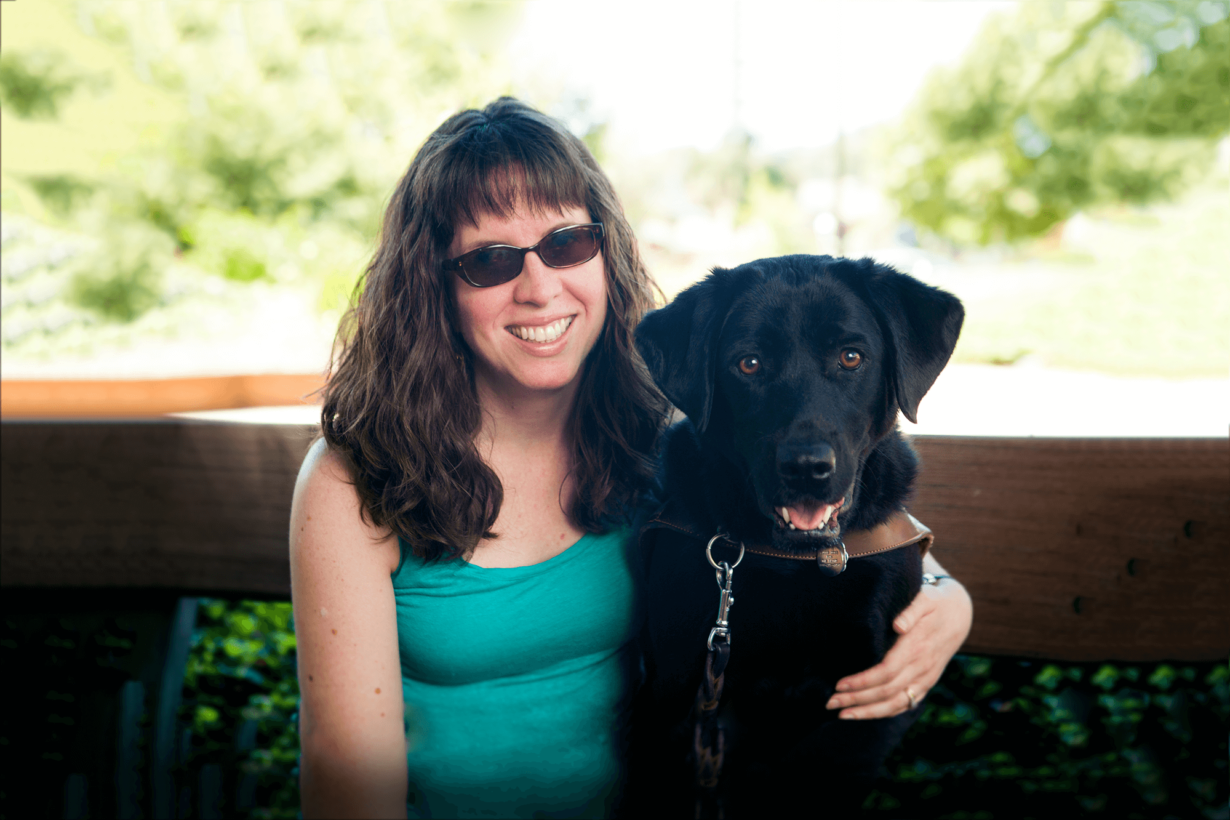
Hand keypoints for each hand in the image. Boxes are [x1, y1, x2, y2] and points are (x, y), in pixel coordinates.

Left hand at [824, 576, 972, 719]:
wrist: (960, 614)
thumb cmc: (935, 602)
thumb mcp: (926, 599)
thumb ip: (911, 611)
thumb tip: (898, 625)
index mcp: (917, 646)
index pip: (886, 671)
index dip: (863, 681)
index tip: (839, 684)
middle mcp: (922, 667)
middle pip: (887, 691)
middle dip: (857, 700)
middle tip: (830, 703)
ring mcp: (926, 678)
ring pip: (896, 703)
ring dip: (869, 712)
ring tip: (843, 715)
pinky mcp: (927, 683)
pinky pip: (907, 703)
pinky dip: (886, 712)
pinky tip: (866, 714)